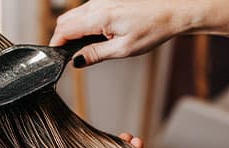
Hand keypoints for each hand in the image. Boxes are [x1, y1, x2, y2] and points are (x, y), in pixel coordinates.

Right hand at [50, 0, 228, 66]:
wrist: (173, 12)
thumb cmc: (153, 29)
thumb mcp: (123, 49)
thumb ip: (96, 54)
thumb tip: (77, 60)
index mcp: (99, 17)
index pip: (64, 29)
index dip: (56, 44)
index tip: (56, 57)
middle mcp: (97, 5)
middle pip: (64, 20)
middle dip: (61, 38)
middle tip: (67, 56)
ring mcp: (100, 1)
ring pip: (73, 15)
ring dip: (71, 31)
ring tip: (82, 48)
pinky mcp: (106, 1)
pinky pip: (84, 12)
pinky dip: (81, 25)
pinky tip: (92, 36)